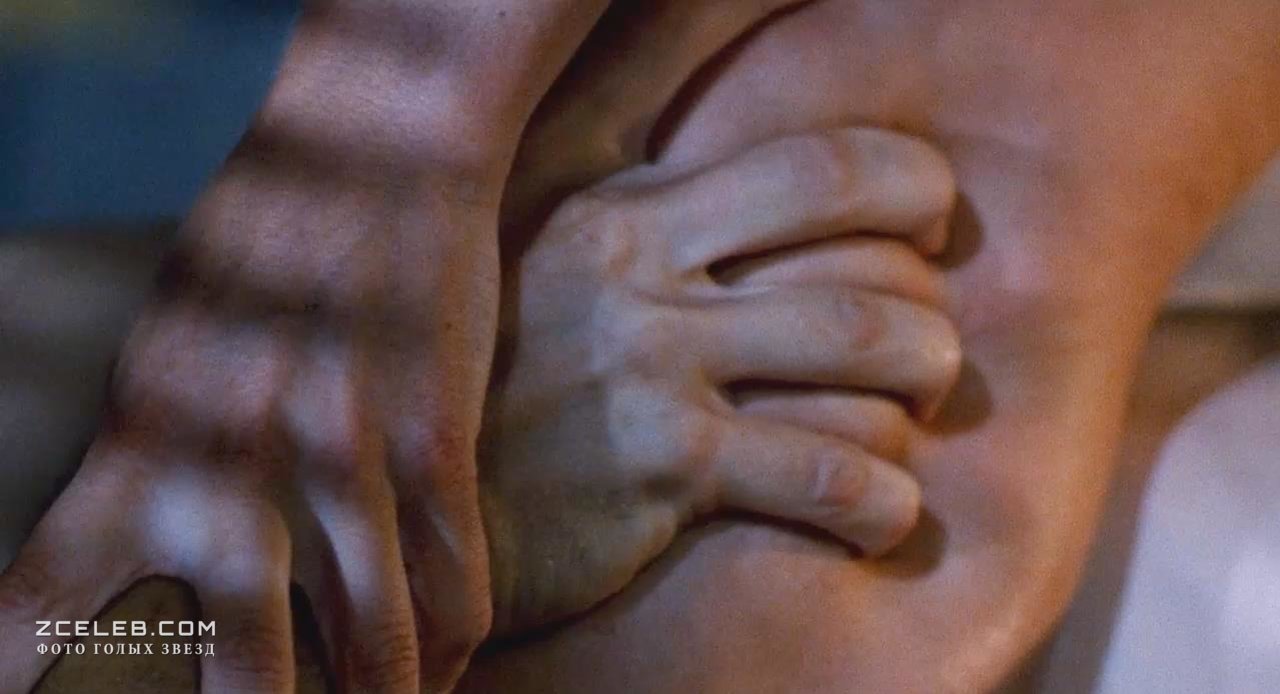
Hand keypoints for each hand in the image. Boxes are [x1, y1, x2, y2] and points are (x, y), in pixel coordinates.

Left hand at [0, 2, 614, 690]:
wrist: (379, 151)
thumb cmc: (260, 245)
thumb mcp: (163, 343)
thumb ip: (147, 459)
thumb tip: (152, 568)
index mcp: (138, 432)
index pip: (48, 600)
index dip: (22, 678)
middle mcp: (230, 456)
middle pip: (234, 659)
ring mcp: (343, 453)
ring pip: (378, 645)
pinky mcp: (435, 441)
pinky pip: (457, 585)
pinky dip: (451, 650)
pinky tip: (443, 673)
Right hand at [483, 126, 960, 632]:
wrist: (422, 509)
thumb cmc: (512, 391)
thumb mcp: (563, 270)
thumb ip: (662, 226)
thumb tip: (790, 197)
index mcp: (632, 213)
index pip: (821, 166)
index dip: (912, 191)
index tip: (926, 237)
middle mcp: (646, 276)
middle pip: (864, 267)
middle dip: (930, 319)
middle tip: (926, 361)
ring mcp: (651, 369)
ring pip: (863, 356)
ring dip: (918, 398)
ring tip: (910, 427)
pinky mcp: (661, 470)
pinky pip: (827, 474)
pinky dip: (884, 502)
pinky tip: (880, 518)